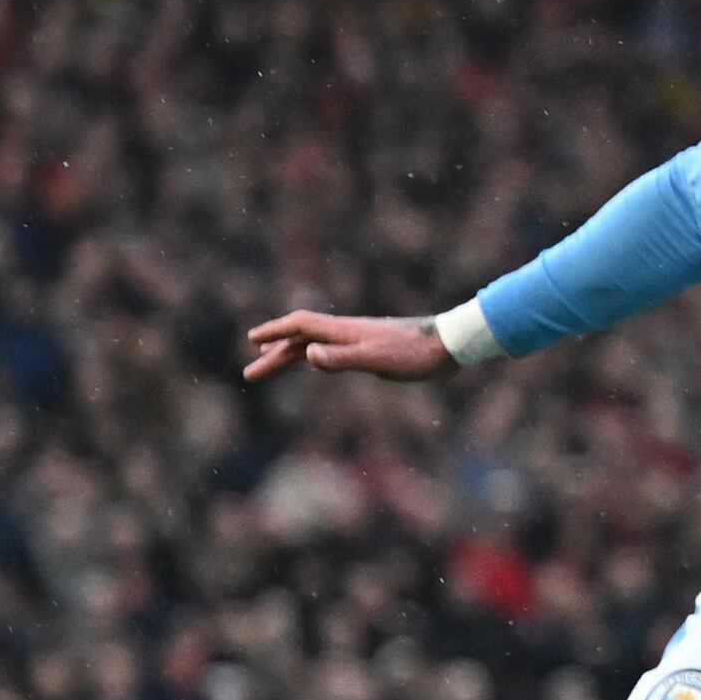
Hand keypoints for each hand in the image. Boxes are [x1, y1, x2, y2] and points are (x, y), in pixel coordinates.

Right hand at [242, 311, 456, 384]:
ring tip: (268, 365)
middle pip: (302, 339)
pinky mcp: (371, 347)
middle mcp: (348, 331)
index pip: (301, 326)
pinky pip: (332, 350)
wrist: (450, 346)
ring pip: (315, 345)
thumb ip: (341, 358)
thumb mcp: (376, 360)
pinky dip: (314, 356)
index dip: (275, 332)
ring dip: (290, 356)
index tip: (251, 341)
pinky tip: (312, 362)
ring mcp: (359, 338)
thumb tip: (306, 355)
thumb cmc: (415, 354)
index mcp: (344, 331)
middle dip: (274, 354)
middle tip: (250, 373)